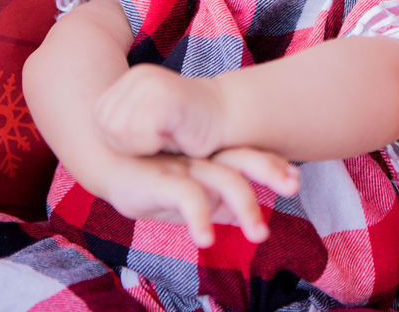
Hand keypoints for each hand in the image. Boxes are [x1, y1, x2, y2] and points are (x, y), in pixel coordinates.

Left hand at [95, 63, 225, 156]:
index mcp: (128, 82)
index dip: (119, 141)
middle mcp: (137, 77)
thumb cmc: (186, 132)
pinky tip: (175, 136)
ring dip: (144, 146)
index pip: (98, 122)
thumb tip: (82, 142)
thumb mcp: (145, 127)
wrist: (227, 120)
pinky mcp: (165, 96)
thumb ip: (118, 127)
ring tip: (168, 136)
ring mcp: (151, 83)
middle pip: (107, 128)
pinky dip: (155, 144)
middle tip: (160, 139)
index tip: (149, 138)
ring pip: (121, 132)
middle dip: (129, 145)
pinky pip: (141, 132)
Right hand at [102, 146, 299, 248]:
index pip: (247, 157)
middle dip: (271, 171)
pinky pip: (188, 197)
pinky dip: (201, 218)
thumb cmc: (149, 179)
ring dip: (247, 207)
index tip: (294, 179)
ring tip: (259, 235)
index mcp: (211, 158)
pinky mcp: (163, 180)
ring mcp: (184, 167)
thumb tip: (237, 215)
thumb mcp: (184, 190)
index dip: (273, 165)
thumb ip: (212, 199)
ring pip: (225, 180)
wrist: (103, 162)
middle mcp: (202, 159)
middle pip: (243, 159)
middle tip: (293, 187)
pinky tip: (206, 240)